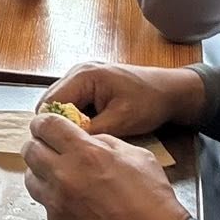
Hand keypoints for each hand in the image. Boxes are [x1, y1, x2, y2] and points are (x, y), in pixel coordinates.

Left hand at [22, 116, 189, 219]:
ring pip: (32, 181)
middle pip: (30, 151)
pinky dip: (57, 205)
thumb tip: (89, 141)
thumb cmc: (153, 202)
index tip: (44, 125)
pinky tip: (76, 208)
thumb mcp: (137, 157)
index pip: (47, 126)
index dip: (43, 122)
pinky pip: (47, 210)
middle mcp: (64, 178)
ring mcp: (57, 206)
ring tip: (59, 178)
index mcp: (85, 154)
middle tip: (48, 148)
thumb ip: (106, 143)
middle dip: (38, 145)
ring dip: (42, 175)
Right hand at [39, 62, 204, 138]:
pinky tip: (88, 131)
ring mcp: (82, 77)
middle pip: (51, 103)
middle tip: (68, 147)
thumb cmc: (149, 101)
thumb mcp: (120, 121)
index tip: (58, 148)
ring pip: (60, 106)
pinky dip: (76, 119)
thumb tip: (67, 144)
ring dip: (67, 123)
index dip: (49, 127)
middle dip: (57, 126)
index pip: (48, 103)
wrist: (170, 91)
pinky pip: (72, 104)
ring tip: (79, 140)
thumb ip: (90, 131)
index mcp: (83, 76)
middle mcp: (78, 72)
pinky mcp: (89, 86)